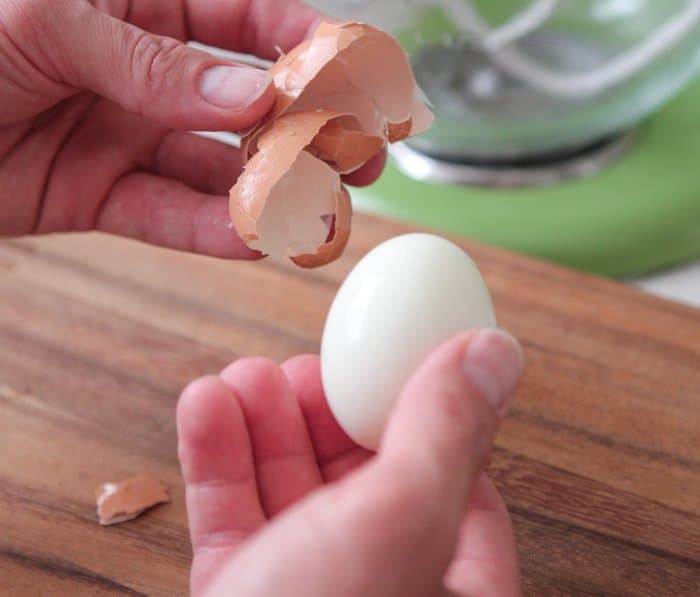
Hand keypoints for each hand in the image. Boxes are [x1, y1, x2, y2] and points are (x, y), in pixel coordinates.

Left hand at [0, 0, 384, 256]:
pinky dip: (210, 230)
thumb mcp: (44, 20)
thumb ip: (152, 60)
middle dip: (309, 130)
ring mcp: (123, 134)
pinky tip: (255, 239)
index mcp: (134, 1)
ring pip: (213, 168)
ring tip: (321, 214)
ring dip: (269, 193)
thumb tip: (247, 96)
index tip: (353, 77)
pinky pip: (165, 214)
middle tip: (363, 157)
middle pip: (245, 103)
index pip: (244, 19)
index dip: (305, 46)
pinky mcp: (97, 193)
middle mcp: (141, 71)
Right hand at [177, 329, 523, 595]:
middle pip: (360, 474)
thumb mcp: (395, 524)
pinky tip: (208, 407)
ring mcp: (305, 590)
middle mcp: (381, 587)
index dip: (416, 411)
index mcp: (446, 585)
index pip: (452, 479)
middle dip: (324, 410)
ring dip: (262, 421)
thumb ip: (444, 433)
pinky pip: (230, 512)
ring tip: (244, 378)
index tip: (387, 365)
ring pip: (288, 486)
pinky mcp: (240, 594)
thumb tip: (492, 353)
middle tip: (301, 368)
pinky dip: (216, 454)